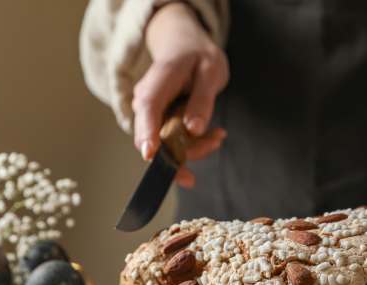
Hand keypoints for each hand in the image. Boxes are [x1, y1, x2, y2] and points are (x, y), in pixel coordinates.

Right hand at [132, 2, 229, 187]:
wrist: (184, 48)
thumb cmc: (197, 57)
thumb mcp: (210, 73)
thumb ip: (202, 101)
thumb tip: (193, 129)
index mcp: (158, 82)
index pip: (148, 108)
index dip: (148, 132)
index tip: (151, 154)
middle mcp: (147, 102)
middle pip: (155, 136)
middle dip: (185, 151)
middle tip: (216, 142)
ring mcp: (152, 115)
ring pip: (167, 146)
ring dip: (196, 147)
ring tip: (219, 135)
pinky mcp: (160, 124)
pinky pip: (175, 143)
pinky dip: (195, 143)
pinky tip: (214, 135)